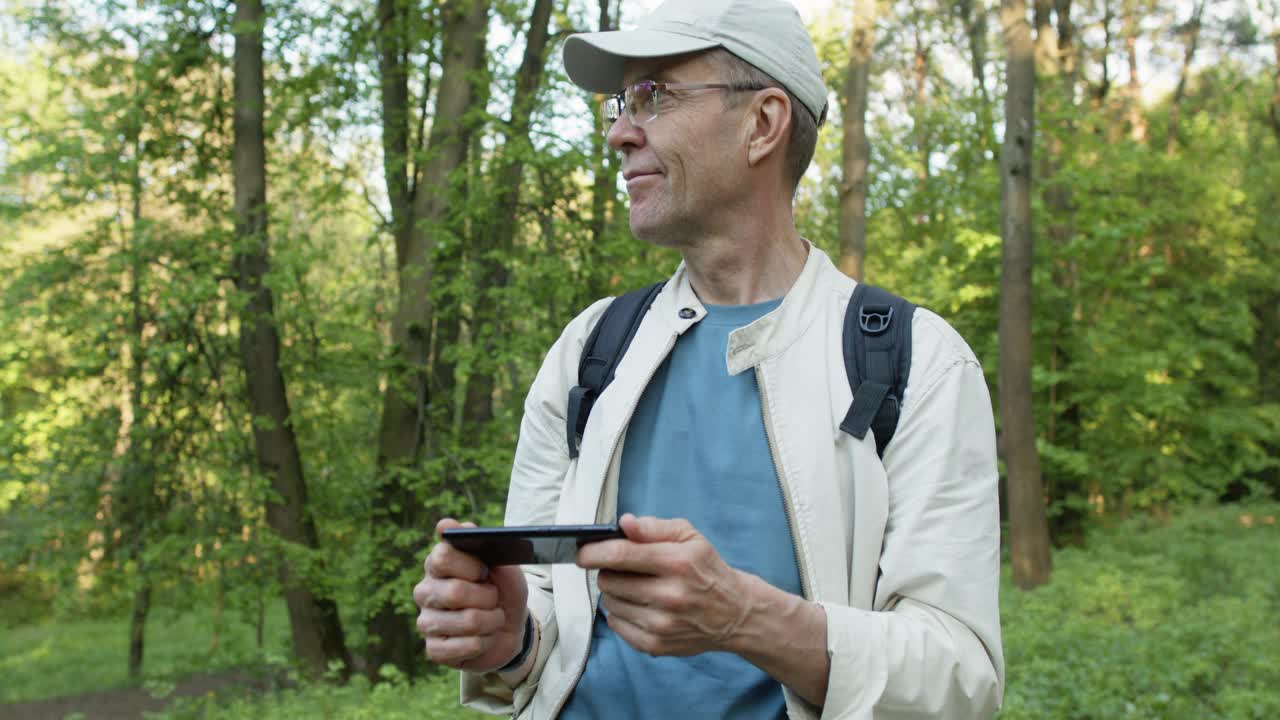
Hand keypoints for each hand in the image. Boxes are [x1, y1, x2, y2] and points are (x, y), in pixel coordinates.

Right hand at [414, 518, 529, 672]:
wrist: (511, 627)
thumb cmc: (502, 589)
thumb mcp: (501, 563)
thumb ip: (477, 542)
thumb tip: (445, 524)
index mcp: (437, 564)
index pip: (442, 557)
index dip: (471, 566)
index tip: (484, 571)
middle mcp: (425, 591)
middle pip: (455, 592)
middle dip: (488, 597)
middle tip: (493, 598)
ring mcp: (426, 622)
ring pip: (466, 622)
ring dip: (491, 621)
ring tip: (492, 618)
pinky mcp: (433, 650)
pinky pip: (461, 647)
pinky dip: (482, 643)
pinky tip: (482, 639)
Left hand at [575, 513, 758, 656]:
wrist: (734, 614)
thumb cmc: (707, 570)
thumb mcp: (690, 537)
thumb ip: (654, 527)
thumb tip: (624, 523)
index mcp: (677, 562)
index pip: (620, 555)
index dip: (593, 552)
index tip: (582, 552)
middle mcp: (670, 595)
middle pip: (609, 581)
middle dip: (608, 571)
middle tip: (622, 569)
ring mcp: (662, 624)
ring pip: (610, 603)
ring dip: (614, 593)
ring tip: (635, 588)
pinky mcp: (656, 645)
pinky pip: (616, 625)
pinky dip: (620, 614)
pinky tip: (638, 606)